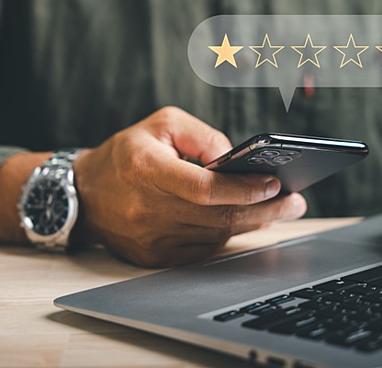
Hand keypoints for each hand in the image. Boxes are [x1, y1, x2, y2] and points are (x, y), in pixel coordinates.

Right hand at [72, 106, 306, 266]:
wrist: (86, 193)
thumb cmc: (128, 152)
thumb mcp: (163, 124)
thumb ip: (203, 136)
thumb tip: (238, 162)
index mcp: (146, 168)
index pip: (204, 187)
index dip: (243, 189)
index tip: (275, 184)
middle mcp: (147, 208)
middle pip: (218, 217)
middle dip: (264, 211)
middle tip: (295, 203)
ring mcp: (150, 239)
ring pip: (214, 235)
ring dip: (250, 223)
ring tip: (277, 208)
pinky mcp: (153, 257)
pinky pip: (202, 249)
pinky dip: (226, 235)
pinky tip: (242, 221)